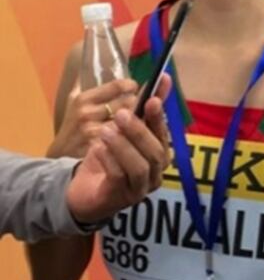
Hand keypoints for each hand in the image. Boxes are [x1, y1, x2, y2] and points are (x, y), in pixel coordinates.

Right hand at [48, 79, 138, 158]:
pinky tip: (137, 136)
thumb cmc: (71, 126)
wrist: (60, 156)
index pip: (118, 85)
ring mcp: (94, 131)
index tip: (135, 87)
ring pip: (130, 120)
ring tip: (141, 120)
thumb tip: (86, 58)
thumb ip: (82, 83)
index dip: (131, 85)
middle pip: (128, 103)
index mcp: (83, 99)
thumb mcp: (73, 102)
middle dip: (138, 104)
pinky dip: (134, 135)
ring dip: (139, 120)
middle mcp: (88, 113)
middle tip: (142, 106)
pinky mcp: (102, 148)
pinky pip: (127, 137)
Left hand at [65, 75, 171, 223]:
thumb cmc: (107, 158)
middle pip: (156, 153)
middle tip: (121, 114)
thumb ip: (140, 112)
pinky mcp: (119, 197)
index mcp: (159, 156)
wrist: (83, 191)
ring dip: (123, 146)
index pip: (164, 135)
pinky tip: (98, 148)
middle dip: (140, 132)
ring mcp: (140, 188)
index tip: (152, 97)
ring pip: (140, 167)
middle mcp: (155, 173)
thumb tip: (160, 82)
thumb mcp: (122, 132)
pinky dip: (109, 160)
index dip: (160, 116)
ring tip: (105, 131)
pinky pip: (118, 178)